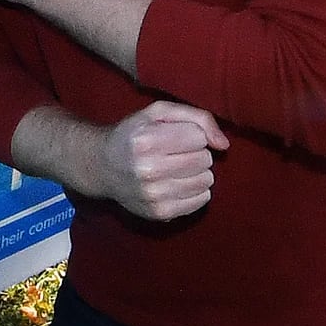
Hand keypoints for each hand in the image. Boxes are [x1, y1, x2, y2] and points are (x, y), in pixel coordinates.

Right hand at [99, 100, 227, 221]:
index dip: (191, 134)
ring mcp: (155, 195)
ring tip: (176, 168)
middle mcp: (149, 170)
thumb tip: (223, 144)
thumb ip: (197, 117)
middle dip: (195, 153)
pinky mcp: (161, 213)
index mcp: (146, 140)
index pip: (199, 137)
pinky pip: (202, 200)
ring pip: (206, 180)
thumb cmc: (134, 134)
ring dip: (196, 172)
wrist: (102, 166)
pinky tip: (177, 183)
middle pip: (205, 159)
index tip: (174, 136)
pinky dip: (195, 190)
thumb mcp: (159, 112)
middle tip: (175, 153)